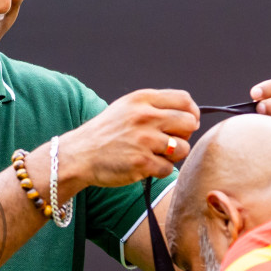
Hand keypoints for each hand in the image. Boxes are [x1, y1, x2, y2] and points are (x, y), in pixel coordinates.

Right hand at [54, 89, 199, 191]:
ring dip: (173, 155)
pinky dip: (159, 170)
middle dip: (184, 135)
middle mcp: (144, 116)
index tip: (187, 122)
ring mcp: (143, 140)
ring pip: (182, 148)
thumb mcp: (126, 108)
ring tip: (155, 155)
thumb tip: (190, 116)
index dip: (192, 112)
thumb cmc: (105, 133)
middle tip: (170, 142)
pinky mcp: (141, 162)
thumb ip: (154, 107)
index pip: (184, 100)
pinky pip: (168, 168)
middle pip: (189, 123)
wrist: (78, 155)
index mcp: (142, 99)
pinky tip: (144, 166)